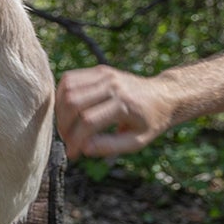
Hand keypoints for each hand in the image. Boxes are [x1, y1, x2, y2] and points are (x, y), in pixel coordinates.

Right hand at [55, 65, 176, 158]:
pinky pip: (69, 79)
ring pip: (67, 89)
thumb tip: (83, 148)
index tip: (73, 153)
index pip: (88, 122)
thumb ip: (110, 146)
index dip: (75, 140)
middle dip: (63, 125)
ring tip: (66, 125)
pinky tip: (67, 109)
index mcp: (125, 105)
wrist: (163, 95)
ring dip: (59, 110)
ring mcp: (105, 75)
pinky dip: (61, 95)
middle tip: (67, 138)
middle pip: (73, 103)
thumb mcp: (137, 141)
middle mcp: (113, 86)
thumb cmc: (151, 121)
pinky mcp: (99, 70)